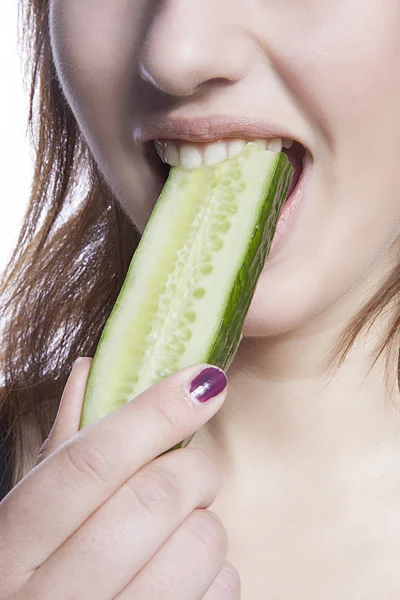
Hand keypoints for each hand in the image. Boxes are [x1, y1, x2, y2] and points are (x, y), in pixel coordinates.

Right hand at [0, 358, 239, 598]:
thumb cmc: (40, 579)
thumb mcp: (29, 524)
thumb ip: (64, 450)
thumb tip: (89, 369)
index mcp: (12, 551)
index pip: (89, 461)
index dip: (153, 413)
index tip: (201, 380)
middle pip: (154, 499)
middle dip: (192, 470)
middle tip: (190, 471)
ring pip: (199, 543)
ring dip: (204, 523)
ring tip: (177, 531)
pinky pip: (223, 589)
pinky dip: (216, 571)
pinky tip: (181, 577)